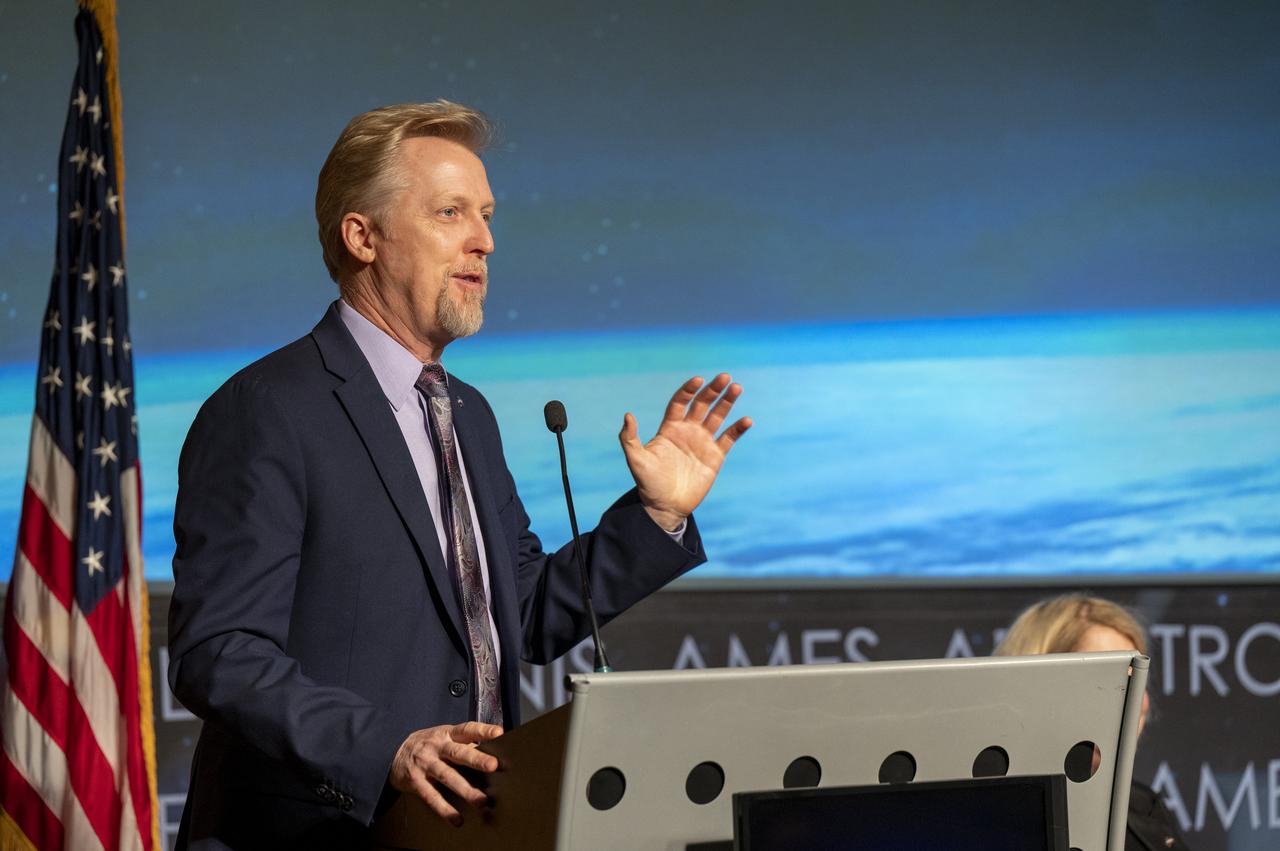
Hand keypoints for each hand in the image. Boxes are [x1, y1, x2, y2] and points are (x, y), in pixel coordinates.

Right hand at [389, 721, 502, 826]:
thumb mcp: (444, 737)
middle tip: (493, 766)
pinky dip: (444, 809)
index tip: (498, 733)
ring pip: (447, 776)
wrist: (393, 752)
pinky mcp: (416, 782)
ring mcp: (425, 764)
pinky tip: (457, 819)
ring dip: (464, 789)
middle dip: (476, 759)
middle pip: (458, 753)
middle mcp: (436, 747)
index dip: (482, 730)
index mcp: (446, 734)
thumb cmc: (428, 745)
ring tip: (480, 801)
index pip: (466, 729)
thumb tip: (492, 752)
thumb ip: (464, 744)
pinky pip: (431, 796)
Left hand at [619, 374, 751, 529]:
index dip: (689, 390)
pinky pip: (729, 439)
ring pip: (718, 416)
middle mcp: (688, 431)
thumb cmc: (648, 483)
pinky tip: (746, 420)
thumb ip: (630, 438)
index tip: (698, 380)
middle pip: (702, 404)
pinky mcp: (715, 456)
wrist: (666, 506)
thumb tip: (628, 415)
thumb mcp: (636, 460)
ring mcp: (703, 442)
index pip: (681, 402)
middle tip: (725, 377)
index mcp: (670, 428)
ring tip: (737, 388)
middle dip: (712, 390)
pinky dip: (738, 429)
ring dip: (727, 402)